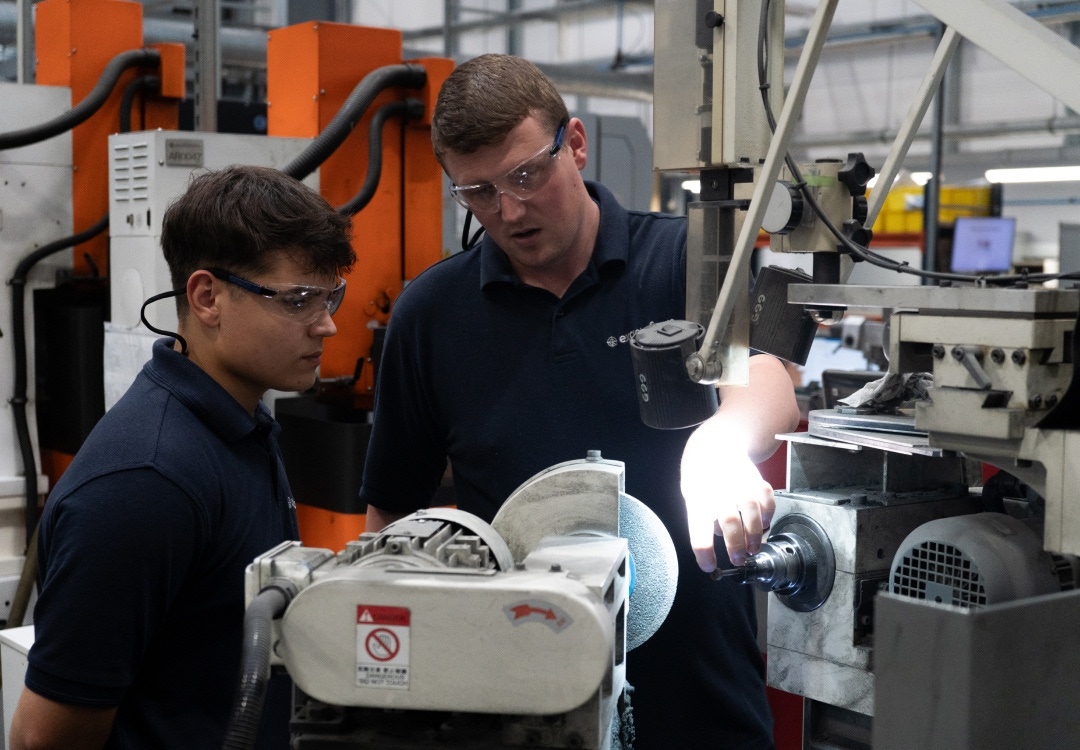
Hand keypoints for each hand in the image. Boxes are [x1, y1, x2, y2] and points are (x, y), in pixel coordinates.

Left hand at [681, 427, 775, 572]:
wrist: (716, 444)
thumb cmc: (702, 477)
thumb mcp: (692, 496)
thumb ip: (704, 518)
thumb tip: (718, 537)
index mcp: (698, 498)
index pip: (699, 530)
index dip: (704, 552)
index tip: (709, 566)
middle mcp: (719, 490)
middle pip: (729, 522)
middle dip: (735, 545)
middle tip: (738, 560)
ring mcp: (740, 483)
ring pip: (752, 511)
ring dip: (754, 534)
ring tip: (752, 548)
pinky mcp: (756, 479)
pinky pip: (767, 499)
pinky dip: (768, 515)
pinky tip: (763, 524)